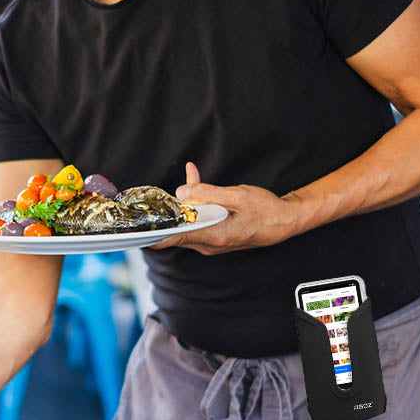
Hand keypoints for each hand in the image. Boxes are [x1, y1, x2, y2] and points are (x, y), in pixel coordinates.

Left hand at [151, 162, 303, 254]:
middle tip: (150, 196)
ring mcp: (212, 239)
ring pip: (187, 221)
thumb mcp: (237, 197)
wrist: (286, 220)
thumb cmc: (266, 211)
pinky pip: (199, 218)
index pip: (172, 239)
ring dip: (182, 202)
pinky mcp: (216, 232)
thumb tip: (182, 193)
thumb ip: (208, 194)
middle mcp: (208, 242)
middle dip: (164, 213)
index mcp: (212, 236)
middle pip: (176, 229)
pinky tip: (194, 177)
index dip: (151, 235)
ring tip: (186, 176)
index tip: (134, 230)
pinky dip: (195, 201)